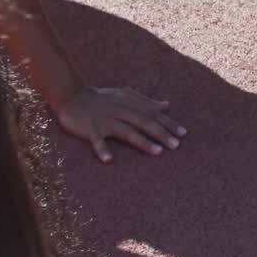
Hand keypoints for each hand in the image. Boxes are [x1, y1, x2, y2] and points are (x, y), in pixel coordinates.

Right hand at [56, 86, 186, 163]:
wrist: (73, 96)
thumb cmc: (102, 99)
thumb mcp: (125, 96)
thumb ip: (146, 102)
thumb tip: (167, 106)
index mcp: (130, 102)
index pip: (153, 113)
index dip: (168, 123)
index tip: (183, 133)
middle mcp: (120, 110)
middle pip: (144, 122)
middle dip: (161, 133)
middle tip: (176, 145)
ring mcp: (106, 119)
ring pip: (127, 131)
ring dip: (142, 141)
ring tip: (157, 152)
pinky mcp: (91, 128)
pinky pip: (97, 140)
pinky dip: (102, 149)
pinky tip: (109, 160)